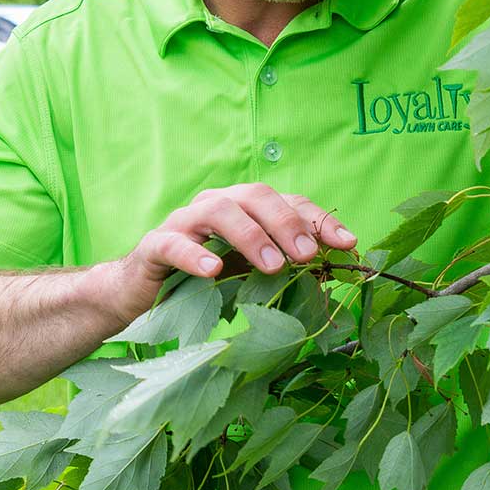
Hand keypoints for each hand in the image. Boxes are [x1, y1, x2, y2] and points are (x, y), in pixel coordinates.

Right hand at [99, 184, 357, 329]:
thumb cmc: (204, 280)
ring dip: (250, 236)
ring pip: (218, 212)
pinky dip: (194, 254)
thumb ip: (284, 263)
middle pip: (255, 196)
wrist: (142, 294)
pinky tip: (212, 270)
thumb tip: (333, 270)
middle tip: (308, 255)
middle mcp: (216, 205)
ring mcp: (183, 223)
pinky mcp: (154, 247)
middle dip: (287, 222)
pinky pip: (172, 244)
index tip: (346, 242)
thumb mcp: (250, 272)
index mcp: (244, 208)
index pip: (288, 201)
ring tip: (272, 266)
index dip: (318, 219)